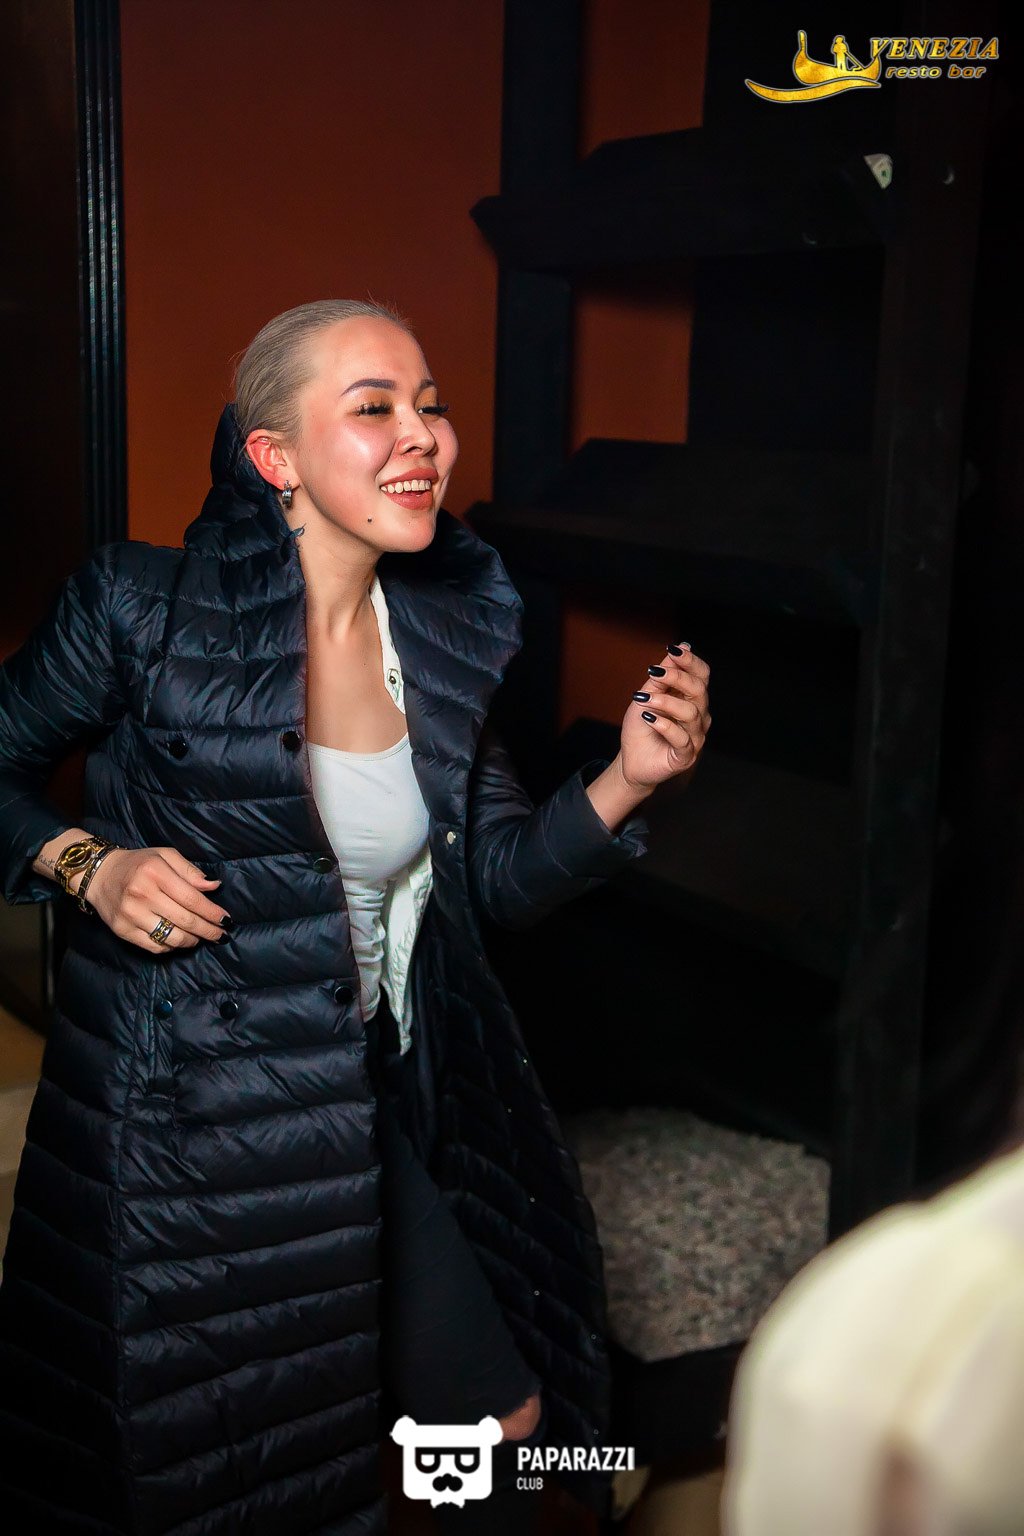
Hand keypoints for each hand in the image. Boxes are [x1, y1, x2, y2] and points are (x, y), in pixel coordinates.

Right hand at [78, 847, 230, 952]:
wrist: (99, 875)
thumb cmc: (138, 863)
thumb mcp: (164, 855)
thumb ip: (190, 871)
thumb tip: (214, 886)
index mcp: (155, 872)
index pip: (192, 899)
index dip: (212, 912)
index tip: (226, 919)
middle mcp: (142, 894)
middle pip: (185, 920)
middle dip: (208, 930)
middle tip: (221, 935)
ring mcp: (131, 914)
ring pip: (171, 937)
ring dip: (192, 941)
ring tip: (200, 937)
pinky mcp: (122, 930)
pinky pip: (154, 947)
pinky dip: (171, 947)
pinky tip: (179, 941)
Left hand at [618, 643, 710, 793]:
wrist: (631, 761)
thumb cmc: (641, 728)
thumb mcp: (647, 696)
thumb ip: (662, 676)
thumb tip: (680, 647)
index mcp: (692, 700)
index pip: (702, 676)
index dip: (690, 661)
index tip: (673, 649)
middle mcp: (699, 717)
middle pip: (699, 691)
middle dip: (677, 677)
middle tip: (654, 672)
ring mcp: (695, 737)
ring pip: (690, 713)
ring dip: (665, 702)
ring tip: (642, 700)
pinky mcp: (686, 756)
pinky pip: (682, 738)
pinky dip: (665, 726)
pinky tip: (649, 718)